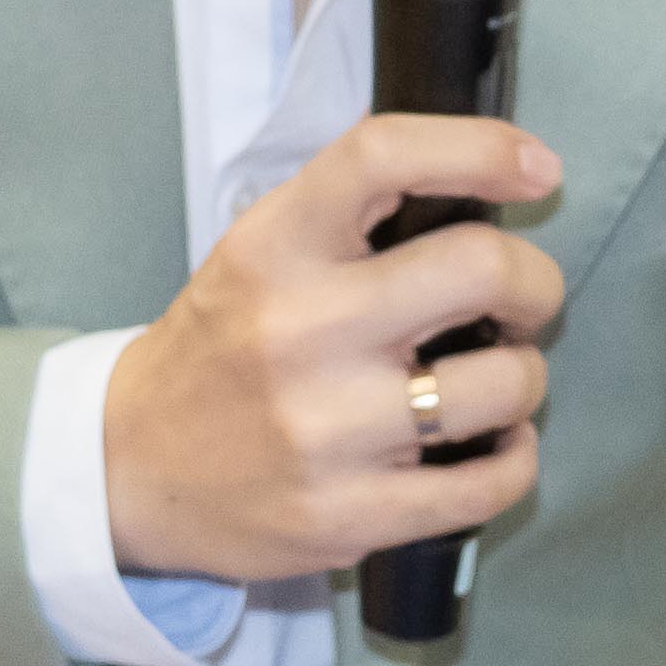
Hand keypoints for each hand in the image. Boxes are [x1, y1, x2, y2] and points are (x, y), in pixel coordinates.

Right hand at [101, 113, 569, 582]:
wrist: (128, 467)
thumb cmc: (224, 347)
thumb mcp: (258, 251)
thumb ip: (354, 214)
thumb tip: (494, 180)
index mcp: (276, 247)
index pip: (385, 157)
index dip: (482, 150)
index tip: (536, 170)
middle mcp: (301, 329)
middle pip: (483, 268)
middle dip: (534, 283)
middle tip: (518, 303)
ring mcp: (326, 430)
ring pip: (504, 383)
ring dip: (524, 377)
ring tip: (492, 380)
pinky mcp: (348, 515)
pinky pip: (489, 484)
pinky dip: (515, 458)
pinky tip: (493, 444)